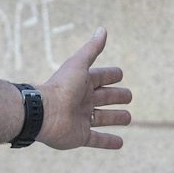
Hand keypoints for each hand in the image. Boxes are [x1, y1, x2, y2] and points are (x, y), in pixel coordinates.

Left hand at [38, 28, 130, 149]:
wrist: (45, 113)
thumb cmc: (62, 86)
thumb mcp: (79, 64)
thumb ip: (92, 48)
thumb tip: (103, 29)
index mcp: (82, 83)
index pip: (100, 78)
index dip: (111, 75)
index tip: (119, 74)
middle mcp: (82, 100)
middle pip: (104, 97)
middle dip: (117, 96)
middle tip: (128, 96)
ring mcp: (81, 119)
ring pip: (103, 118)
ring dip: (116, 118)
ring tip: (128, 118)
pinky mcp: (81, 136)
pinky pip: (97, 140)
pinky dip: (108, 141)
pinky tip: (120, 143)